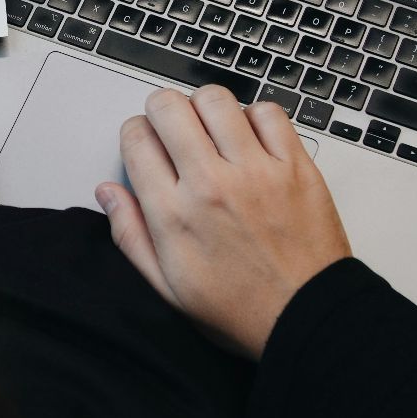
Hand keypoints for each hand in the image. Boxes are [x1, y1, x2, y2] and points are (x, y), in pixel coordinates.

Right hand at [97, 88, 351, 358]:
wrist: (308, 317)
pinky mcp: (294, 166)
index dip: (136, 134)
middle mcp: (211, 184)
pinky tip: (250, 139)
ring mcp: (255, 171)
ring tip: (211, 129)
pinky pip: (267, 113)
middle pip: (169, 107)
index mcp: (174, 214)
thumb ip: (130, 235)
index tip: (146, 143)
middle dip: (163, 110)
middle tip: (173, 127)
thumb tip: (108, 193)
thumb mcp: (168, 287)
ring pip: (215, 99)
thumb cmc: (241, 308)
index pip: (136, 139)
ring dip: (206, 107)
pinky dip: (254, 117)